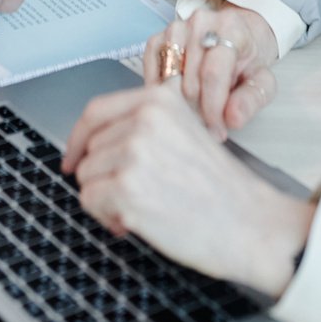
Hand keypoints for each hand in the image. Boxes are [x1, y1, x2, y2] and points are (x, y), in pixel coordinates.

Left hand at [63, 82, 312, 298]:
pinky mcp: (126, 189)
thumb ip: (143, 124)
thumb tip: (94, 141)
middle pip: (89, 149)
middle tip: (134, 196)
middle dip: (103, 177)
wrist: (248, 222)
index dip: (78, 138)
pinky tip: (135, 221)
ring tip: (142, 207)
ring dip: (105, 199)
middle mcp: (144, 119)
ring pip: (86, 177)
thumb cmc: (220, 187)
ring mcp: (134, 152)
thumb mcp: (185, 131)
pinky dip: (106, 217)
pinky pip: (89, 202)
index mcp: (159, 99)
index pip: (95, 111)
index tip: (72, 157)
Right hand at [143, 6, 277, 138]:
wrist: (239, 33)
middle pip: (188, 77)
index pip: (213, 73)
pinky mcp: (160, 37)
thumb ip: (250, 100)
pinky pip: (152, 67)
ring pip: (168, 74)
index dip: (212, 107)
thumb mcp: (261, 81)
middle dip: (198, 108)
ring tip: (192, 111)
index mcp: (231, 29)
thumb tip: (233, 118)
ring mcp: (177, 28)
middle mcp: (201, 22)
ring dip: (177, 99)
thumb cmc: (248, 59)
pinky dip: (159, 89)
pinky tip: (174, 100)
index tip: (216, 129)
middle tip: (207, 122)